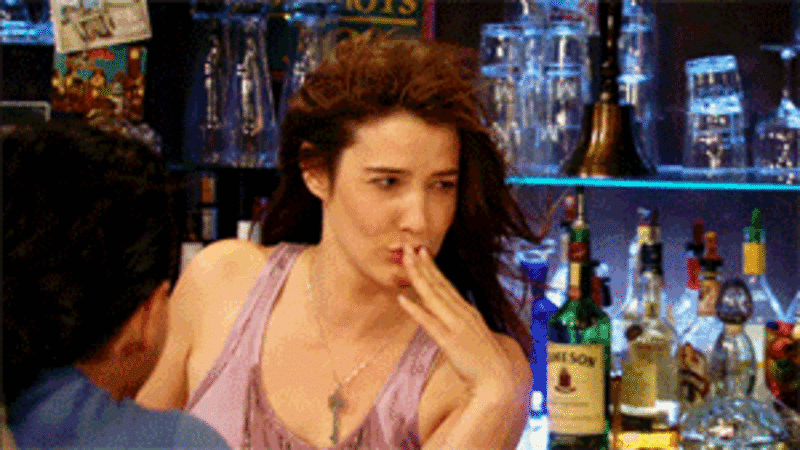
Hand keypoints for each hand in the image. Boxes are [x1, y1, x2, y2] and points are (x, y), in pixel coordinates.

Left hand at [397, 245, 519, 401]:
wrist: (499, 379)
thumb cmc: (487, 360)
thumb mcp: (475, 336)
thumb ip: (464, 325)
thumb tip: (454, 321)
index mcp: (467, 311)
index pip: (446, 284)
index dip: (432, 268)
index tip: (421, 252)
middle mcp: (462, 313)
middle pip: (438, 284)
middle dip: (422, 264)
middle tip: (407, 246)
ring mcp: (456, 325)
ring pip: (432, 296)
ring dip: (418, 276)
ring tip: (405, 260)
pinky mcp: (450, 341)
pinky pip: (429, 322)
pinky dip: (415, 310)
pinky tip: (402, 299)